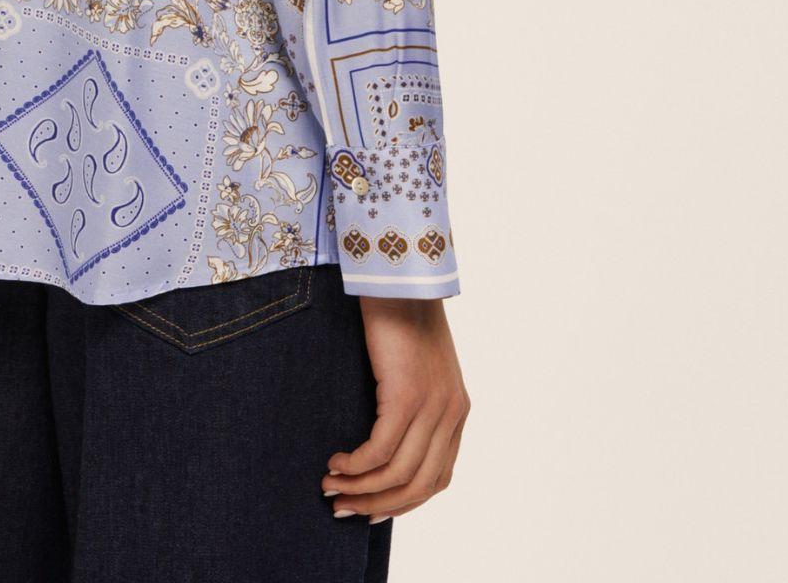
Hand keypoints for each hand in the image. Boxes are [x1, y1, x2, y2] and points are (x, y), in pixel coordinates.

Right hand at [322, 297, 469, 523]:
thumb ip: (414, 404)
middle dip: (378, 505)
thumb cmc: (401, 316)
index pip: (437, 478)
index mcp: (457, 411)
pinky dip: (355, 466)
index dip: (404, 502)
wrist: (400, 279)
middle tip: (342, 508)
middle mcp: (451, 414)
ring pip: (398, 475)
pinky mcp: (406, 396)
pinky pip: (379, 450)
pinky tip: (335, 463)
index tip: (371, 509)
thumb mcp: (418, 368)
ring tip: (330, 488)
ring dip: (360, 490)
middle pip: (419, 486)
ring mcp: (432, 407)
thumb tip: (383, 441)